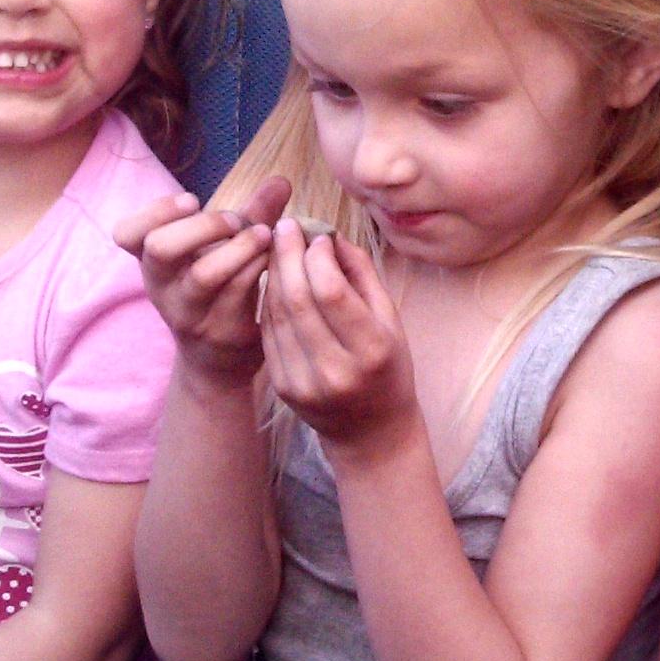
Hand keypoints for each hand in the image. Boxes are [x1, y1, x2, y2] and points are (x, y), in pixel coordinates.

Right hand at [118, 177, 289, 383]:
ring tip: (265, 234)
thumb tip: (281, 180)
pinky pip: (238, 295)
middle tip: (235, 220)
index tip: (192, 200)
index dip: (155, 212)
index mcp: (154, 263)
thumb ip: (250, 215)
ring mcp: (189, 314)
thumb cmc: (221, 292)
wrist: (219, 362)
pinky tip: (276, 258)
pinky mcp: (220, 333)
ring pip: (203, 275)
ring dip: (239, 247)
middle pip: (160, 248)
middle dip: (203, 225)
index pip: (127, 234)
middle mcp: (163, 288)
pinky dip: (258, 267)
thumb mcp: (226, 252)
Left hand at [258, 223, 416, 456]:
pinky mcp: (283, 387)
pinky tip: (273, 280)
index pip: (332, 292)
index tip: (316, 234)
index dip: (318, 256)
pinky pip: (270, 332)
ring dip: (273, 274)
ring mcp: (305, 382)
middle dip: (288, 256)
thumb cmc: (388, 369)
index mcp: (371, 351)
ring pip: (278, 314)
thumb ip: (363, 275)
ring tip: (276, 247)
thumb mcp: (391, 321)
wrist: (371, 433)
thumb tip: (331, 236)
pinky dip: (269, 301)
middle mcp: (336, 369)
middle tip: (284, 227)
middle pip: (298, 300)